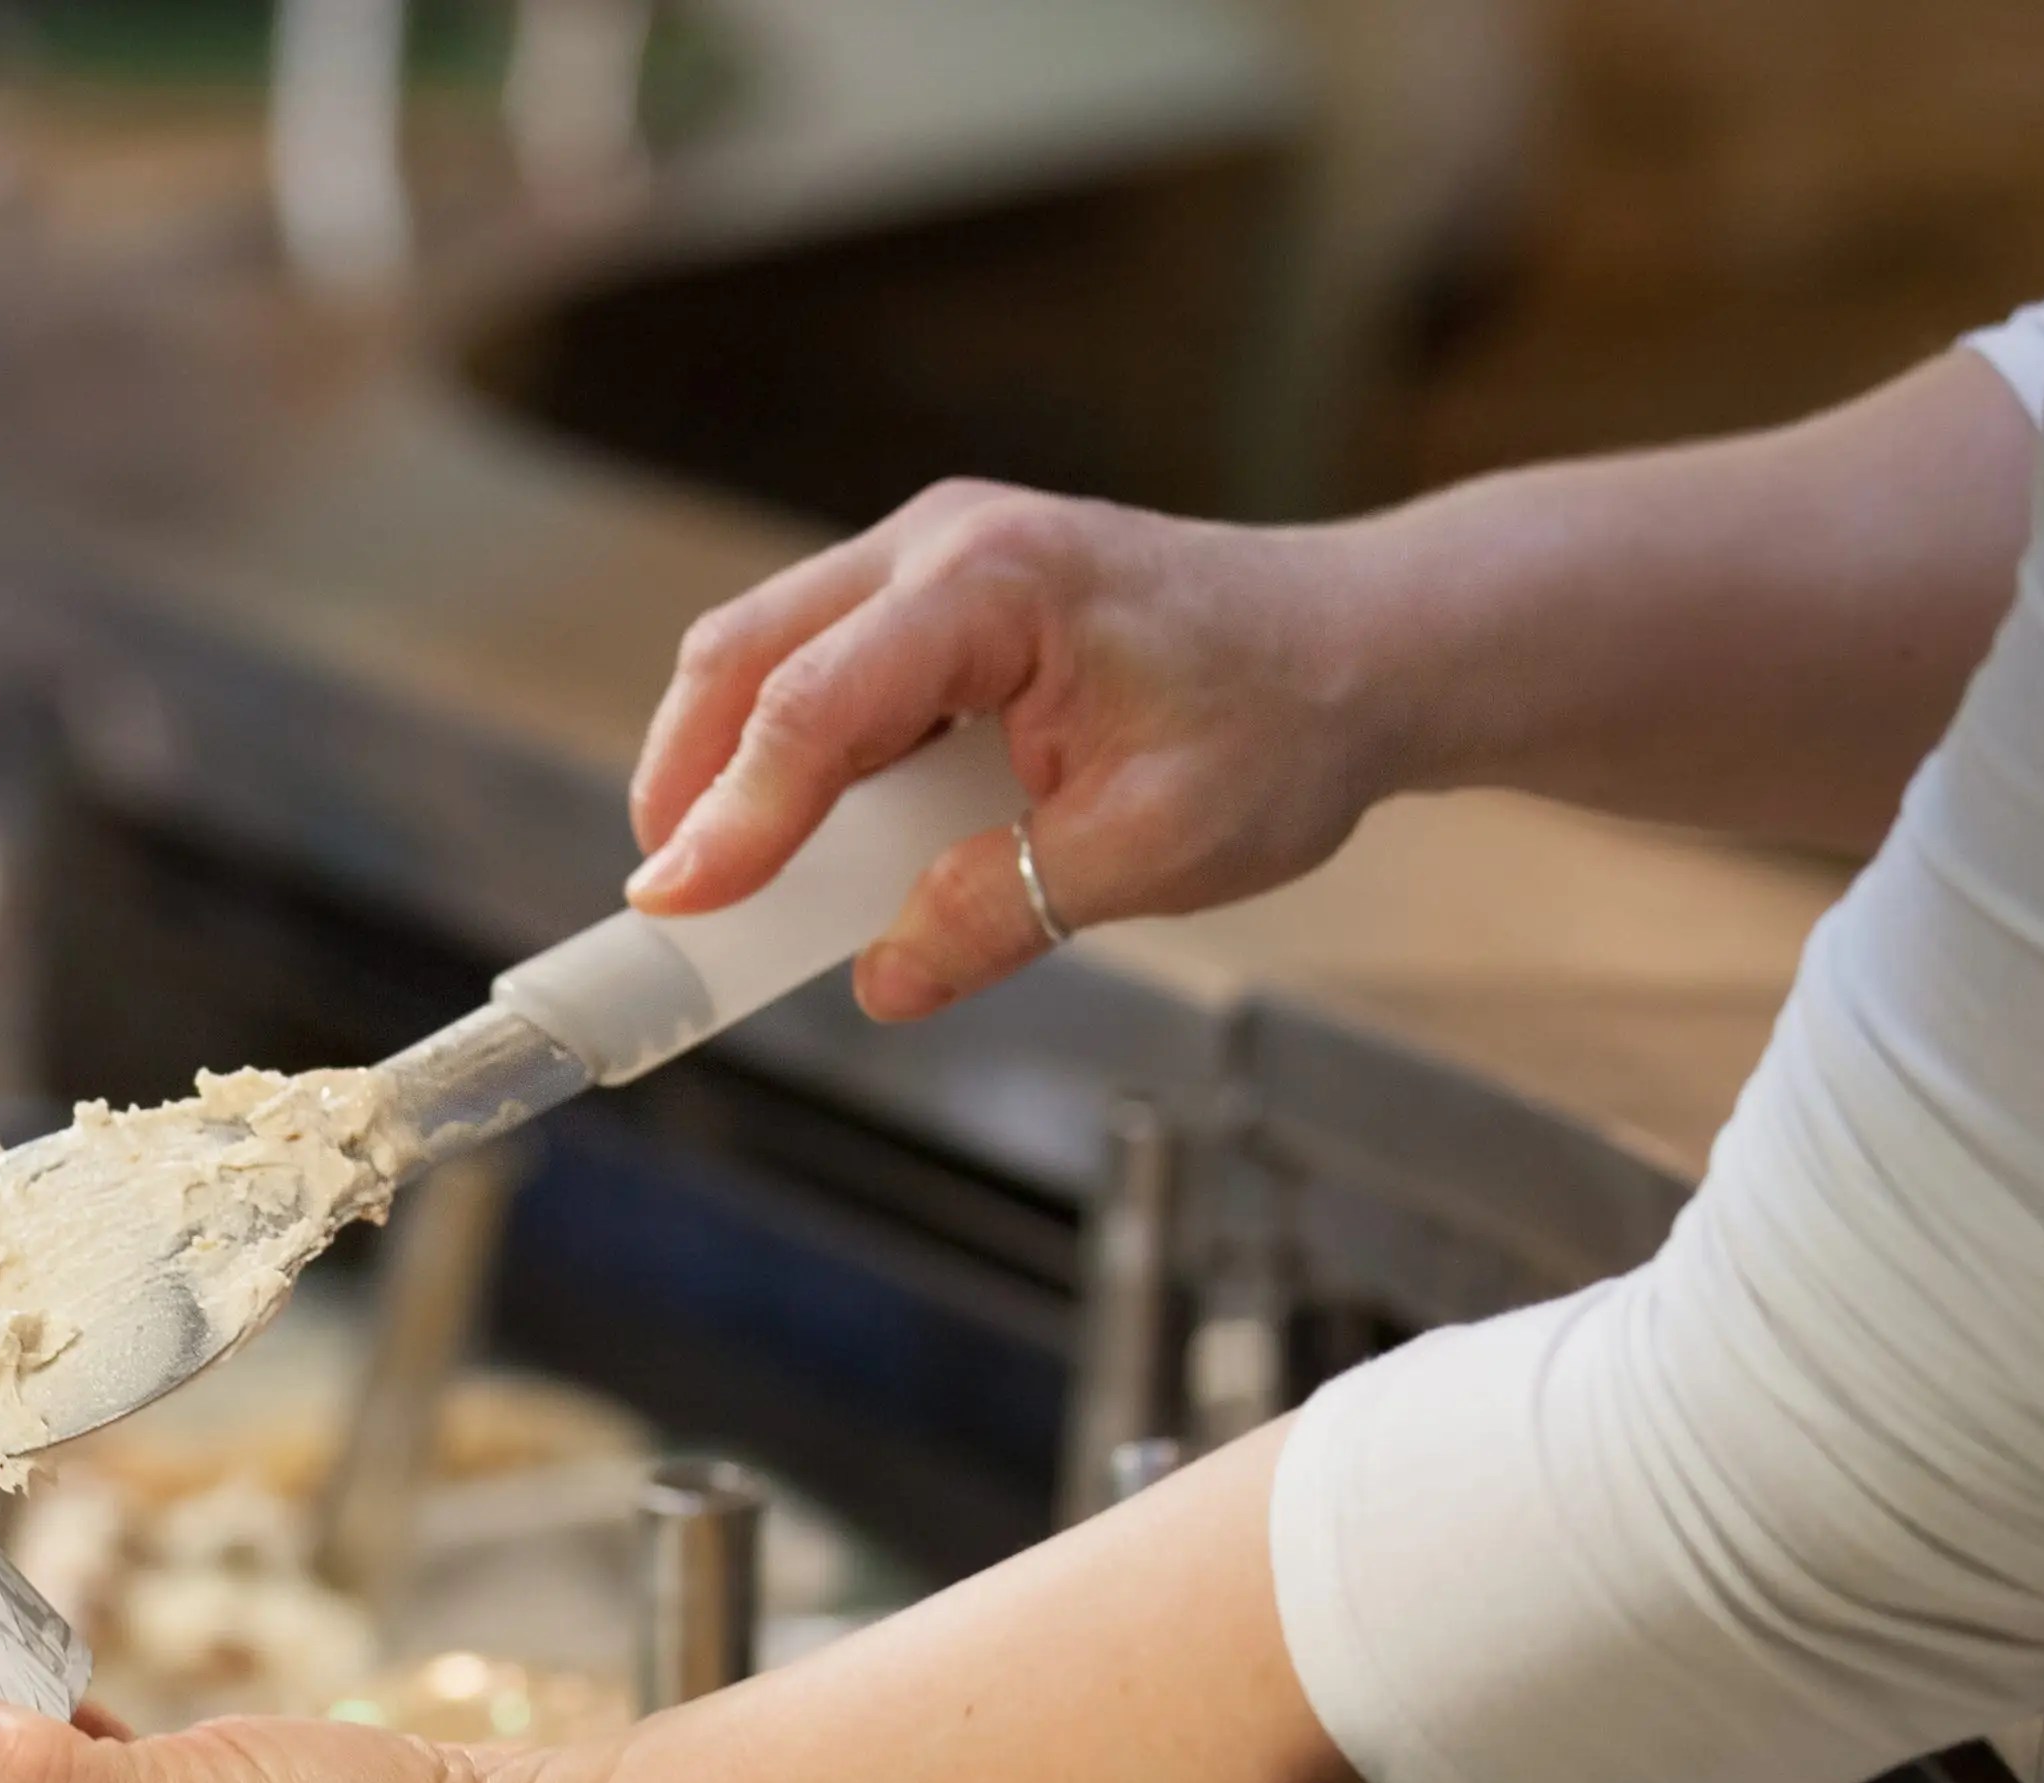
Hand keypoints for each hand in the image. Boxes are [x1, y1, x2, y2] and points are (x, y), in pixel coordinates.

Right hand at [624, 481, 1385, 1019]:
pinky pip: (823, 667)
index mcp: (1000, 588)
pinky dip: (791, 754)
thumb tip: (886, 977)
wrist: (1369, 643)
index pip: (816, 706)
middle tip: (674, 903)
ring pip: (765, 653)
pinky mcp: (938, 595)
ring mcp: (935, 557)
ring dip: (732, 767)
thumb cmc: (1284, 721)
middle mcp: (945, 543)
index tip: (676, 906)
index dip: (732, 818)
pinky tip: (812, 837)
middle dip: (689, 780)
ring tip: (736, 883)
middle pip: (744, 652)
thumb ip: (1004, 912)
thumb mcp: (1153, 850)